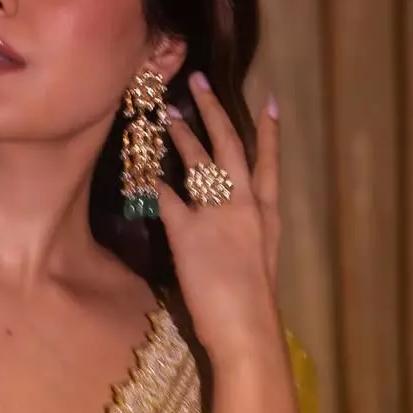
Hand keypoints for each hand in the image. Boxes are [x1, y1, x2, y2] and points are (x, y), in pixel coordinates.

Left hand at [158, 72, 281, 366]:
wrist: (247, 329)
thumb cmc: (252, 308)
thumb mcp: (259, 264)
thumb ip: (245, 239)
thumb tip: (227, 231)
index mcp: (268, 217)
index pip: (269, 165)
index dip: (269, 133)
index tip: (268, 102)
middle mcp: (246, 206)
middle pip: (231, 147)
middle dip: (215, 112)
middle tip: (200, 82)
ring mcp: (218, 215)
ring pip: (199, 162)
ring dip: (182, 134)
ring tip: (166, 112)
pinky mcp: (189, 232)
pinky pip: (167, 198)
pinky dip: (154, 183)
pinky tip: (143, 170)